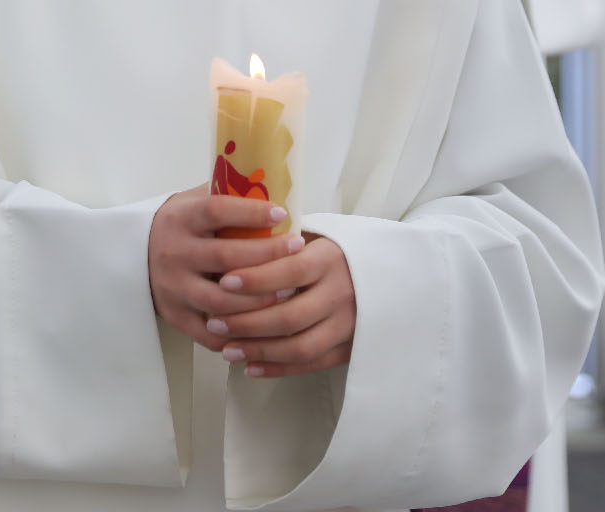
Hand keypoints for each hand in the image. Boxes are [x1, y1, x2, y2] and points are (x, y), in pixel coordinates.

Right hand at [149, 186, 308, 354]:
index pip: (216, 211)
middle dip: (268, 254)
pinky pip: (210, 333)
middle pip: (226, 257)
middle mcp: (173, 253)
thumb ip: (226, 195)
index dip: (250, 213)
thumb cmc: (181, 226)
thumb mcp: (194, 201)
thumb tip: (274, 184)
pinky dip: (239, 332)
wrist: (135, 255)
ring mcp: (173, 287)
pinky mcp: (175, 315)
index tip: (281, 214)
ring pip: (221, 300)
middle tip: (298, 248)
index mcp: (180, 219)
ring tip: (289, 289)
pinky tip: (264, 323)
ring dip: (259, 298)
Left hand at [205, 232, 356, 379]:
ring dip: (259, 351)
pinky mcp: (350, 348)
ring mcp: (349, 324)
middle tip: (215, 322)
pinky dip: (278, 369)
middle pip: (290, 315)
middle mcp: (342, 293)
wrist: (390, 273)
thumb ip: (281, 242)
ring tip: (227, 349)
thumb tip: (230, 239)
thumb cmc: (335, 251)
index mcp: (331, 259)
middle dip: (247, 322)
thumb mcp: (315, 236)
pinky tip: (250, 367)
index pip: (290, 271)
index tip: (223, 281)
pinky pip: (312, 364)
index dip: (255, 279)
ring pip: (300, 346)